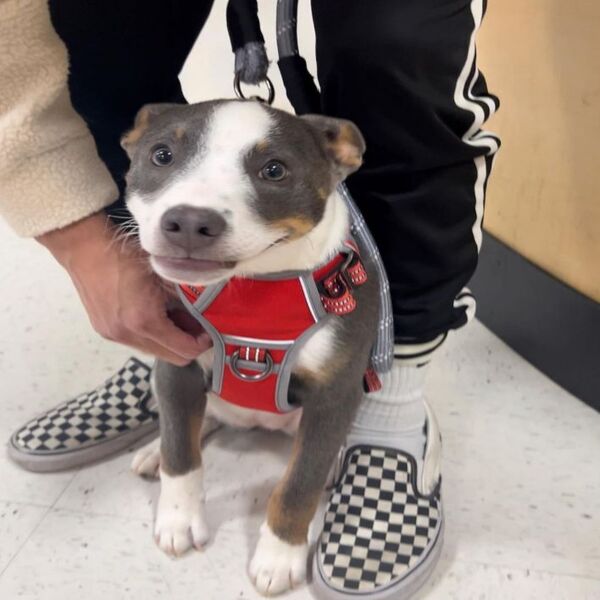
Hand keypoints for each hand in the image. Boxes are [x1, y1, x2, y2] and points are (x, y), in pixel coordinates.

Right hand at [37, 213, 209, 365]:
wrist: (84, 248)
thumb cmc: (125, 254)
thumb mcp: (165, 273)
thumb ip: (187, 298)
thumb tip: (205, 313)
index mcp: (145, 320)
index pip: (184, 351)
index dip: (202, 343)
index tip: (209, 330)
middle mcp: (127, 334)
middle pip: (172, 357)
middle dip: (187, 343)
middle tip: (195, 323)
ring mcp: (114, 335)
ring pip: (154, 351)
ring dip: (169, 339)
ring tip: (174, 314)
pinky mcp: (105, 331)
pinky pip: (138, 342)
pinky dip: (151, 334)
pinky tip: (154, 312)